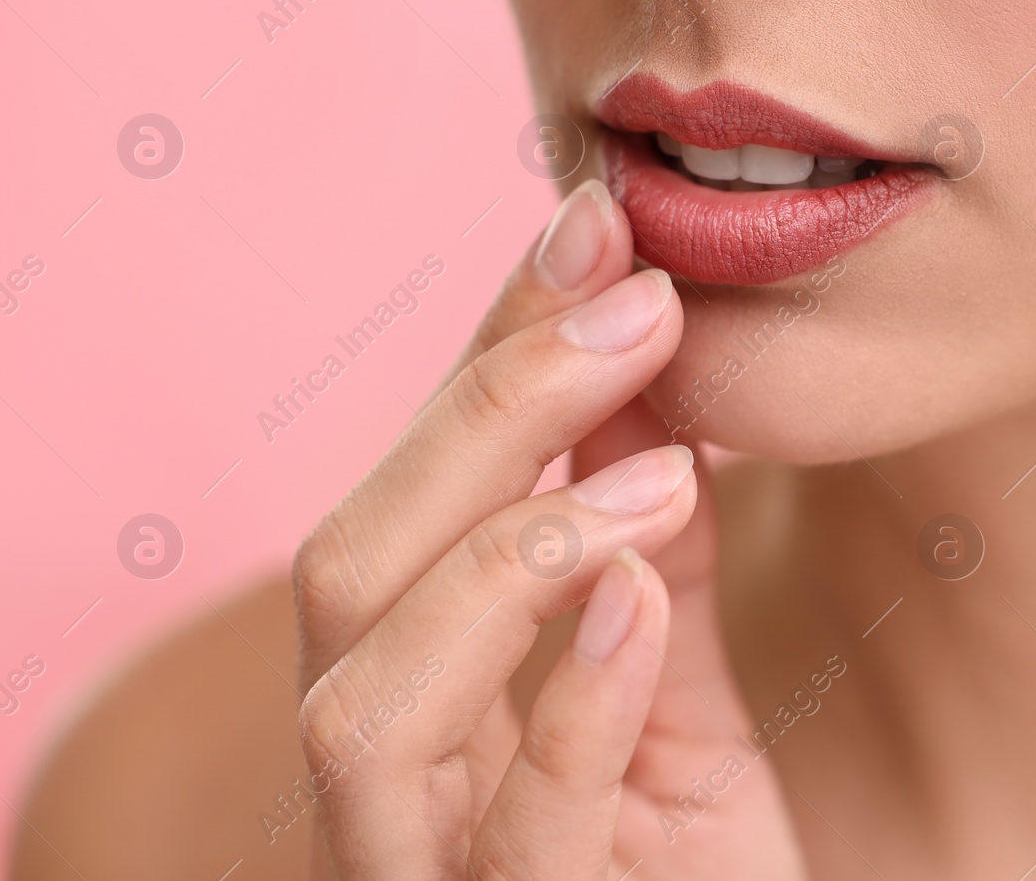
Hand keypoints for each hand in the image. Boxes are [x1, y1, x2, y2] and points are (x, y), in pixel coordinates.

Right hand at [290, 180, 807, 878]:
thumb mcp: (681, 708)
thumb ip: (657, 569)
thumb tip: (660, 393)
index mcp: (425, 696)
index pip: (422, 489)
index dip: (493, 347)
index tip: (593, 221)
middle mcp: (390, 780)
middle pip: (354, 564)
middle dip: (487, 411)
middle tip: (637, 301)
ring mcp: (429, 876)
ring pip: (367, 701)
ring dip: (505, 551)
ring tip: (653, 470)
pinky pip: (515, 837)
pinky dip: (570, 701)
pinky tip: (641, 599)